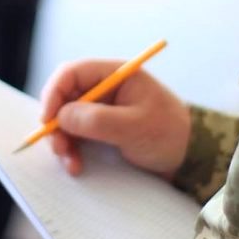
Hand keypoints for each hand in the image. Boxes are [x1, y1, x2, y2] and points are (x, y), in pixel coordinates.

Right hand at [39, 59, 191, 178]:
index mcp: (115, 75)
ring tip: (70, 162)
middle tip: (58, 146)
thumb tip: (62, 116)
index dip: (54, 93)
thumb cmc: (170, 134)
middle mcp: (104, 89)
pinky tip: (76, 165)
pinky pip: (75, 136)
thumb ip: (98, 120)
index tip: (48, 119)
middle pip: (64, 97)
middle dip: (56, 122)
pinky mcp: (101, 130)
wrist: (190, 158)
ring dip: (62, 140)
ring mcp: (101, 110)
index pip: (72, 73)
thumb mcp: (135, 127)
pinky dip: (71, 150)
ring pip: (66, 119)